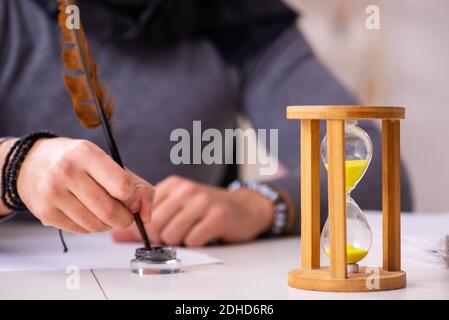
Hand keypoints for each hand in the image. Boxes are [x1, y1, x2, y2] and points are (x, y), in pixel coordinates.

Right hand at [17, 138, 153, 233]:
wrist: (30, 163)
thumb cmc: (78, 162)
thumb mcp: (108, 162)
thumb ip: (137, 186)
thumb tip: (147, 217)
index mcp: (86, 154)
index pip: (121, 186)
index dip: (134, 199)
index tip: (133, 200)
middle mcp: (67, 172)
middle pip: (110, 211)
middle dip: (125, 218)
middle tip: (126, 214)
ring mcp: (53, 194)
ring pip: (96, 226)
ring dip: (108, 224)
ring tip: (106, 211)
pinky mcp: (45, 213)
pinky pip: (81, 231)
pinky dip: (92, 226)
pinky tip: (88, 212)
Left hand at [112, 175, 273, 246]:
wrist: (244, 207)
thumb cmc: (208, 208)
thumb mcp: (178, 207)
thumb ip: (148, 219)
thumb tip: (117, 234)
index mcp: (173, 185)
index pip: (144, 211)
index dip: (147, 227)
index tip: (158, 230)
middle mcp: (187, 190)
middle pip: (156, 226)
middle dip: (164, 237)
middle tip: (179, 232)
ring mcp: (203, 202)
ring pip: (172, 235)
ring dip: (181, 241)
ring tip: (192, 232)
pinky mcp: (217, 217)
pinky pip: (193, 241)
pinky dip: (196, 243)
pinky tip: (204, 234)